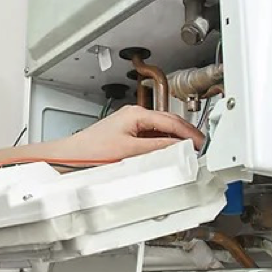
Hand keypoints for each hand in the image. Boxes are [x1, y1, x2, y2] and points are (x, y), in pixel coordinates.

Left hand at [64, 105, 204, 160]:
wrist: (71, 157)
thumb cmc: (92, 150)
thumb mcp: (130, 151)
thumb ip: (157, 147)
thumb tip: (179, 147)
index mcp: (136, 114)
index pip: (171, 121)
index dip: (189, 134)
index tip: (201, 144)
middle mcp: (134, 115)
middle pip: (168, 122)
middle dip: (185, 134)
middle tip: (200, 147)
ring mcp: (130, 124)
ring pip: (160, 129)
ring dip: (175, 139)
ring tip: (188, 151)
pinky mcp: (126, 134)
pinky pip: (151, 136)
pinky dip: (162, 143)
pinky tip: (168, 152)